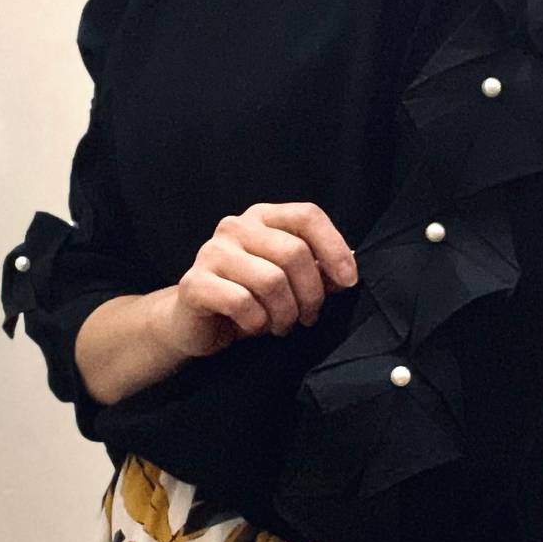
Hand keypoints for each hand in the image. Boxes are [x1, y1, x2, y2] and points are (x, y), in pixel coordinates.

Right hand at [155, 201, 358, 360]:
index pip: (307, 215)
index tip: (349, 281)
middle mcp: (236, 226)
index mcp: (262, 217)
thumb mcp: (290, 283)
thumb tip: (348, 271)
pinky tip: (255, 326)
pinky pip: (241, 302)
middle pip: (293, 252)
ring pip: (271, 280)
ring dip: (285, 313)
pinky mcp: (195, 282)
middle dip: (311, 293)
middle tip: (308, 317)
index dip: (334, 247)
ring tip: (282, 325)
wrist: (194, 324)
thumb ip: (318, 272)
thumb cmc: (249, 299)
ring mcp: (212, 252)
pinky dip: (257, 322)